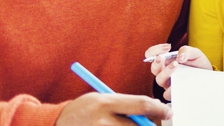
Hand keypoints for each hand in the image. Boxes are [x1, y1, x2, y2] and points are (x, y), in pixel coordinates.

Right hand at [55, 92, 170, 125]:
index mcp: (105, 104)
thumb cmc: (85, 109)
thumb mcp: (103, 99)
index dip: (160, 109)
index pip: (141, 105)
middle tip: (155, 124)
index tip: (168, 112)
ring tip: (128, 124)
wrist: (55, 123)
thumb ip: (126, 105)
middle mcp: (102, 121)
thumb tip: (155, 111)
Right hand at [146, 43, 212, 100]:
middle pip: (154, 69)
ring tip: (176, 65)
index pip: (151, 55)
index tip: (168, 47)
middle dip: (157, 62)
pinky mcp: (174, 92)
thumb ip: (187, 51)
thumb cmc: (199, 64)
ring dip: (166, 72)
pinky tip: (181, 83)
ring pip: (159, 80)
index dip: (155, 50)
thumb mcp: (195, 54)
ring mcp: (169, 83)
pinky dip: (172, 88)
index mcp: (166, 61)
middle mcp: (164, 72)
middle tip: (163, 57)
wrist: (208, 75)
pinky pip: (168, 93)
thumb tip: (179, 57)